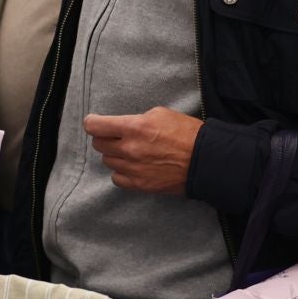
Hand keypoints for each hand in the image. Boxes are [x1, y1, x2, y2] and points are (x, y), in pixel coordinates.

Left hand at [83, 107, 203, 194]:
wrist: (205, 160)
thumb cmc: (186, 134)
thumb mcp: (160, 114)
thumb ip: (136, 120)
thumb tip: (121, 125)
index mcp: (135, 127)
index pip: (96, 126)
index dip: (92, 122)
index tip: (94, 122)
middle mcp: (130, 149)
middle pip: (99, 144)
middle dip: (105, 137)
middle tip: (116, 135)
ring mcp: (134, 169)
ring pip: (108, 161)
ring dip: (115, 154)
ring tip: (130, 151)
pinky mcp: (140, 185)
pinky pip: (116, 178)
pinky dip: (121, 172)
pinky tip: (132, 166)